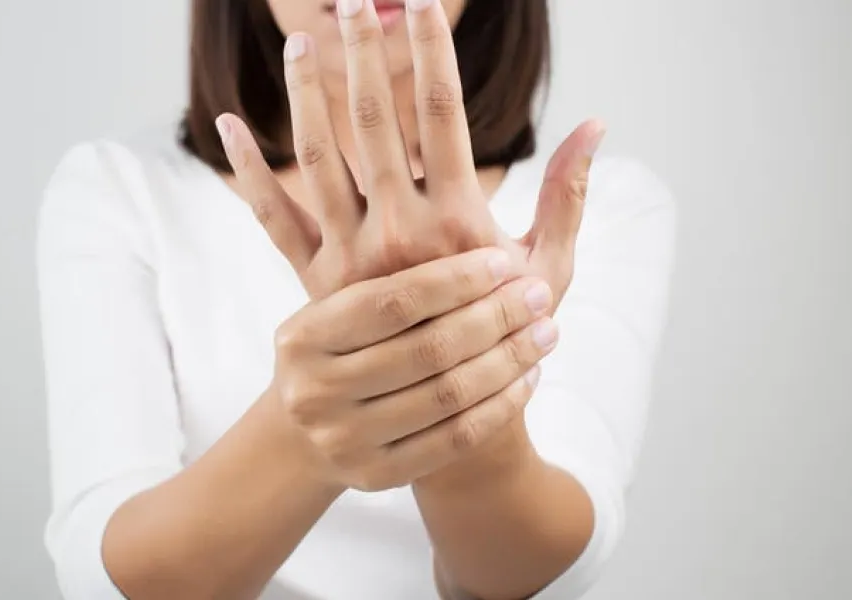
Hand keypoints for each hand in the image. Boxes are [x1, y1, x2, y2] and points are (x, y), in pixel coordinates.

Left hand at [216, 0, 602, 307]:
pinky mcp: (318, 282)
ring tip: (304, 39)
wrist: (453, 416)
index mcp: (459, 222)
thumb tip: (596, 123)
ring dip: (307, 94)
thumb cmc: (513, 334)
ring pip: (318, 158)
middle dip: (365, 55)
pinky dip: (249, 173)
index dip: (430, 52)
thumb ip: (568, 191)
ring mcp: (351, 259)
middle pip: (372, 122)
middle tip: (355, 2)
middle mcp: (399, 234)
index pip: (441, 114)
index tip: (421, 2)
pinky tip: (227, 124)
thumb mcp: (553, 265)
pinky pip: (275, 219)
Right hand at [269, 248, 558, 491]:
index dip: (455, 279)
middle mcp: (316, 387)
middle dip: (493, 319)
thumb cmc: (342, 341)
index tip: (504, 259)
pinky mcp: (375, 475)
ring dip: (508, 361)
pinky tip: (528, 377)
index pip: (394, 300)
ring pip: (448, 397)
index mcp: (306, 332)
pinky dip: (501, 406)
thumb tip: (475, 180)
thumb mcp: (343, 291)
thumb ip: (391, 244)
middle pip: (427, 350)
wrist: (304, 430)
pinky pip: (456, 439)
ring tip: (546, 331)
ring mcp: (343, 437)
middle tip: (538, 294)